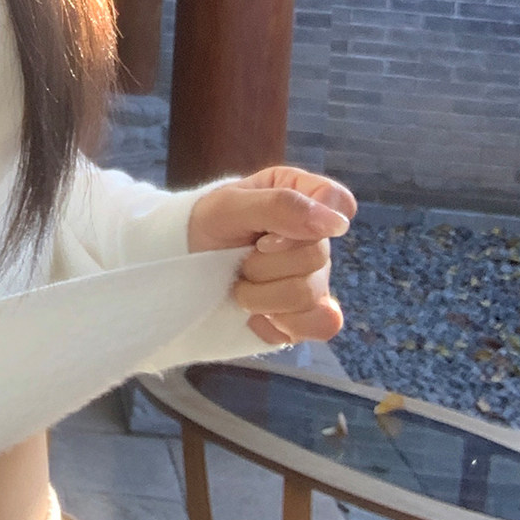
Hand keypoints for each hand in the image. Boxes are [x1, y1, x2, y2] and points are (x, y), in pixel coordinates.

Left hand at [187, 165, 356, 346]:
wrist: (180, 271)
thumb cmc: (205, 227)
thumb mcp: (228, 206)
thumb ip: (281, 206)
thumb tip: (338, 223)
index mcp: (300, 194)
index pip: (339, 202)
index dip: (309, 220)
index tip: (266, 234)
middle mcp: (314, 236)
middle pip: (317, 256)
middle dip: (263, 262)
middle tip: (239, 257)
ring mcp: (316, 277)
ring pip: (309, 295)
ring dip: (260, 294)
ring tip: (241, 283)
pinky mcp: (309, 314)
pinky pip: (321, 325)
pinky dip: (280, 323)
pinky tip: (258, 313)